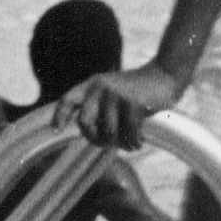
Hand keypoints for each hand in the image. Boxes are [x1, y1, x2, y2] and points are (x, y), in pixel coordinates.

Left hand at [58, 64, 182, 150]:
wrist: (164, 76)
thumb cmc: (136, 92)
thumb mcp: (111, 93)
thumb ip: (97, 107)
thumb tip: (89, 134)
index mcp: (91, 85)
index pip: (67, 100)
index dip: (60, 115)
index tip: (56, 130)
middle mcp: (99, 88)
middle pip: (84, 122)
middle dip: (95, 138)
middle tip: (108, 144)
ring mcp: (116, 94)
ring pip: (109, 131)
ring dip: (121, 144)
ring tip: (131, 144)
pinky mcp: (133, 102)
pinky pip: (129, 132)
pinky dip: (134, 141)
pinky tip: (140, 141)